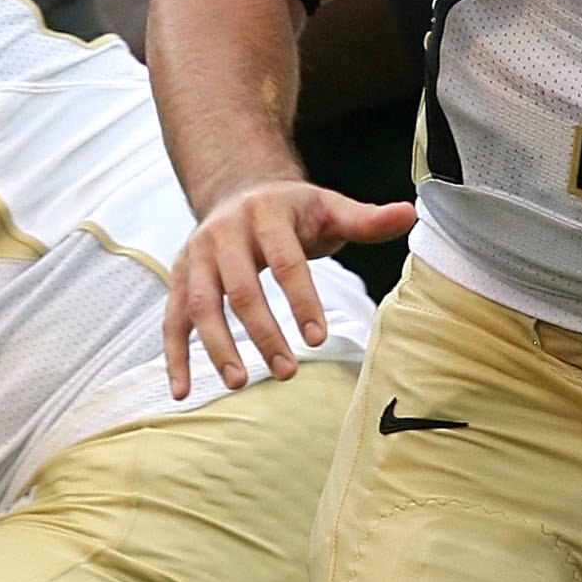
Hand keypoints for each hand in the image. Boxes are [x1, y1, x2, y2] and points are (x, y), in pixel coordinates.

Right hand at [163, 180, 413, 397]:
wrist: (239, 189)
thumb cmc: (293, 210)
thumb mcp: (329, 207)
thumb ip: (366, 219)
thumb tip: (409, 215)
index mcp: (265, 213)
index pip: (285, 262)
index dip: (302, 300)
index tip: (318, 338)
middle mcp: (223, 233)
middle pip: (240, 289)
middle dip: (262, 333)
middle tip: (287, 371)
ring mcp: (194, 255)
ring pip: (199, 305)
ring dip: (217, 347)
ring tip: (239, 383)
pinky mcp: (178, 277)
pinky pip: (171, 320)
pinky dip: (174, 356)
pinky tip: (181, 391)